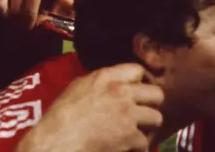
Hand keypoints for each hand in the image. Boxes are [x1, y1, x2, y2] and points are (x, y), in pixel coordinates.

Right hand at [19, 64, 163, 151]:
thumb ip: (99, 82)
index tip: (134, 92)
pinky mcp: (130, 137)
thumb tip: (111, 84)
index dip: (138, 82)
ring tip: (138, 133)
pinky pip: (146, 143)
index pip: (137, 70)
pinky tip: (128, 149)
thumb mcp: (78, 87)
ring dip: (148, 128)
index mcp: (106, 77)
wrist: (57, 140)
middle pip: (156, 94)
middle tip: (143, 114)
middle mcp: (121, 92)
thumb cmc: (61, 116)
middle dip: (151, 105)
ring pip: (156, 118)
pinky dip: (138, 148)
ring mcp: (128, 115)